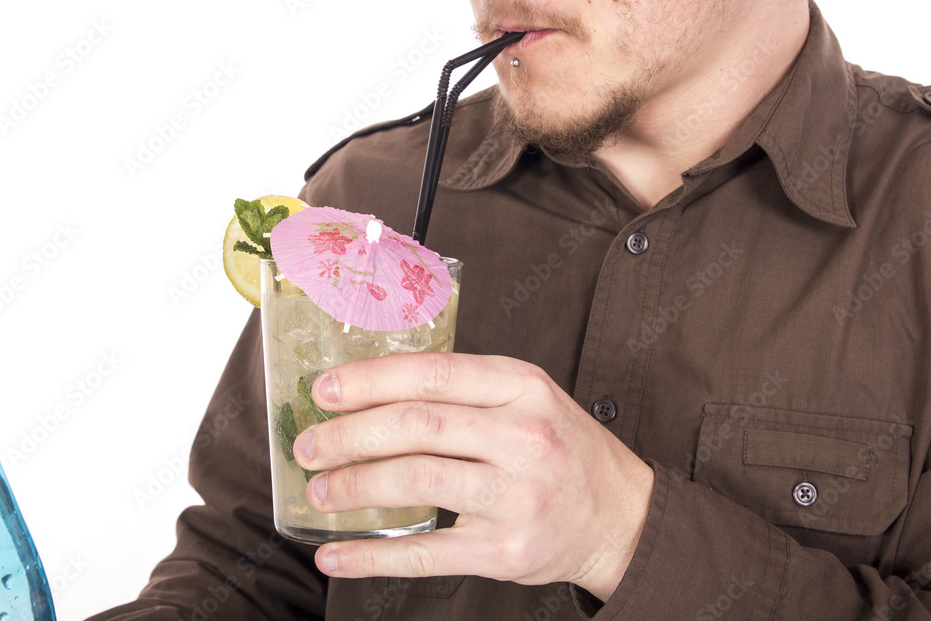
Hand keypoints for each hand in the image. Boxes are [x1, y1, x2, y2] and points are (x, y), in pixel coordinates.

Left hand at [293, 353, 654, 600]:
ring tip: (319, 491)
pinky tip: (335, 555)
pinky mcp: (505, 551)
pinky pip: (426, 553)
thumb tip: (371, 391)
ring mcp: (516, 496)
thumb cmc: (562, 448)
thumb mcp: (528, 397)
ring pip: (416, 480)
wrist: (621, 516)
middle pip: (417, 425)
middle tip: (309, 446)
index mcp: (523, 387)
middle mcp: (524, 436)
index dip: (371, 380)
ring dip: (354, 485)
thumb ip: (465, 389)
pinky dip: (372, 556)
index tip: (325, 391)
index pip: (434, 374)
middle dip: (349, 435)